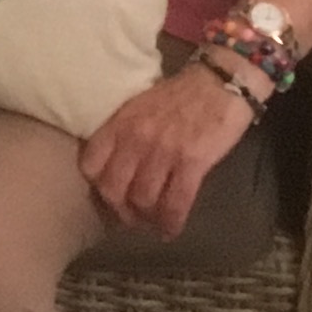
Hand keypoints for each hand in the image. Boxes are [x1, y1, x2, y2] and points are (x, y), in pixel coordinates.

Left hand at [79, 60, 256, 237]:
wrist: (220, 81)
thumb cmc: (181, 94)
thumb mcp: (140, 105)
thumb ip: (125, 131)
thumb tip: (117, 165)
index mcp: (121, 122)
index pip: (91, 164)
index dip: (97, 187)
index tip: (108, 197)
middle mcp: (136, 137)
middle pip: (113, 190)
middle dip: (121, 212)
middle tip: (132, 219)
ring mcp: (163, 150)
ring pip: (143, 201)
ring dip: (148, 220)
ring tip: (154, 225)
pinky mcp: (192, 161)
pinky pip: (175, 203)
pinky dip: (171, 223)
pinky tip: (172, 230)